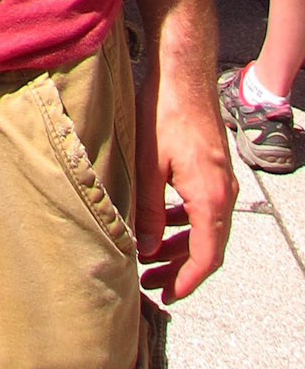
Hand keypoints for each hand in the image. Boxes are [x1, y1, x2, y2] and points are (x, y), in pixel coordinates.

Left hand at [135, 36, 236, 301]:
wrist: (182, 71)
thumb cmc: (163, 113)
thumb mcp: (148, 166)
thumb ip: (148, 211)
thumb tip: (146, 249)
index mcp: (210, 198)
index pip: (206, 257)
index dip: (186, 282)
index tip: (167, 296)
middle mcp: (224, 193)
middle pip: (207, 246)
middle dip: (178, 268)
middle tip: (150, 282)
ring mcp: (221, 179)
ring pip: (204, 227)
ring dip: (179, 245)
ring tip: (149, 256)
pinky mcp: (212, 167)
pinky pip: (202, 206)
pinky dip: (184, 221)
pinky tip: (161, 221)